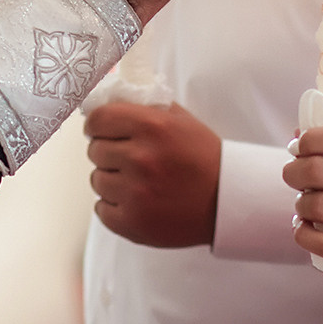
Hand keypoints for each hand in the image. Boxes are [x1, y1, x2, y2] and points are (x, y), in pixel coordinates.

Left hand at [85, 102, 221, 246]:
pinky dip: (114, 207)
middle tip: (129, 159)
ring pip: (97, 181)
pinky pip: (101, 210)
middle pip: (94, 151)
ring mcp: (135, 193)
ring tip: (137, 183)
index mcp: (151, 127)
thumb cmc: (205, 160)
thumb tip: (112, 101)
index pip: (97, 119)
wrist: (228, 202)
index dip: (98, 125)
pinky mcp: (132, 222)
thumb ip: (146, 108)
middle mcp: (140, 159)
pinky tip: (135, 202)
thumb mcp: (181, 121)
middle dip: (108, 153)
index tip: (102, 131)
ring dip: (112, 181)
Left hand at [283, 124, 322, 306]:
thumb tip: (303, 137)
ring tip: (305, 208)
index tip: (300, 147)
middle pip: (320, 169)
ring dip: (300, 206)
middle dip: (294, 172)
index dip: (311, 139)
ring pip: (317, 205)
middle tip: (294, 178)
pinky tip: (308, 231)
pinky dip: (305, 235)